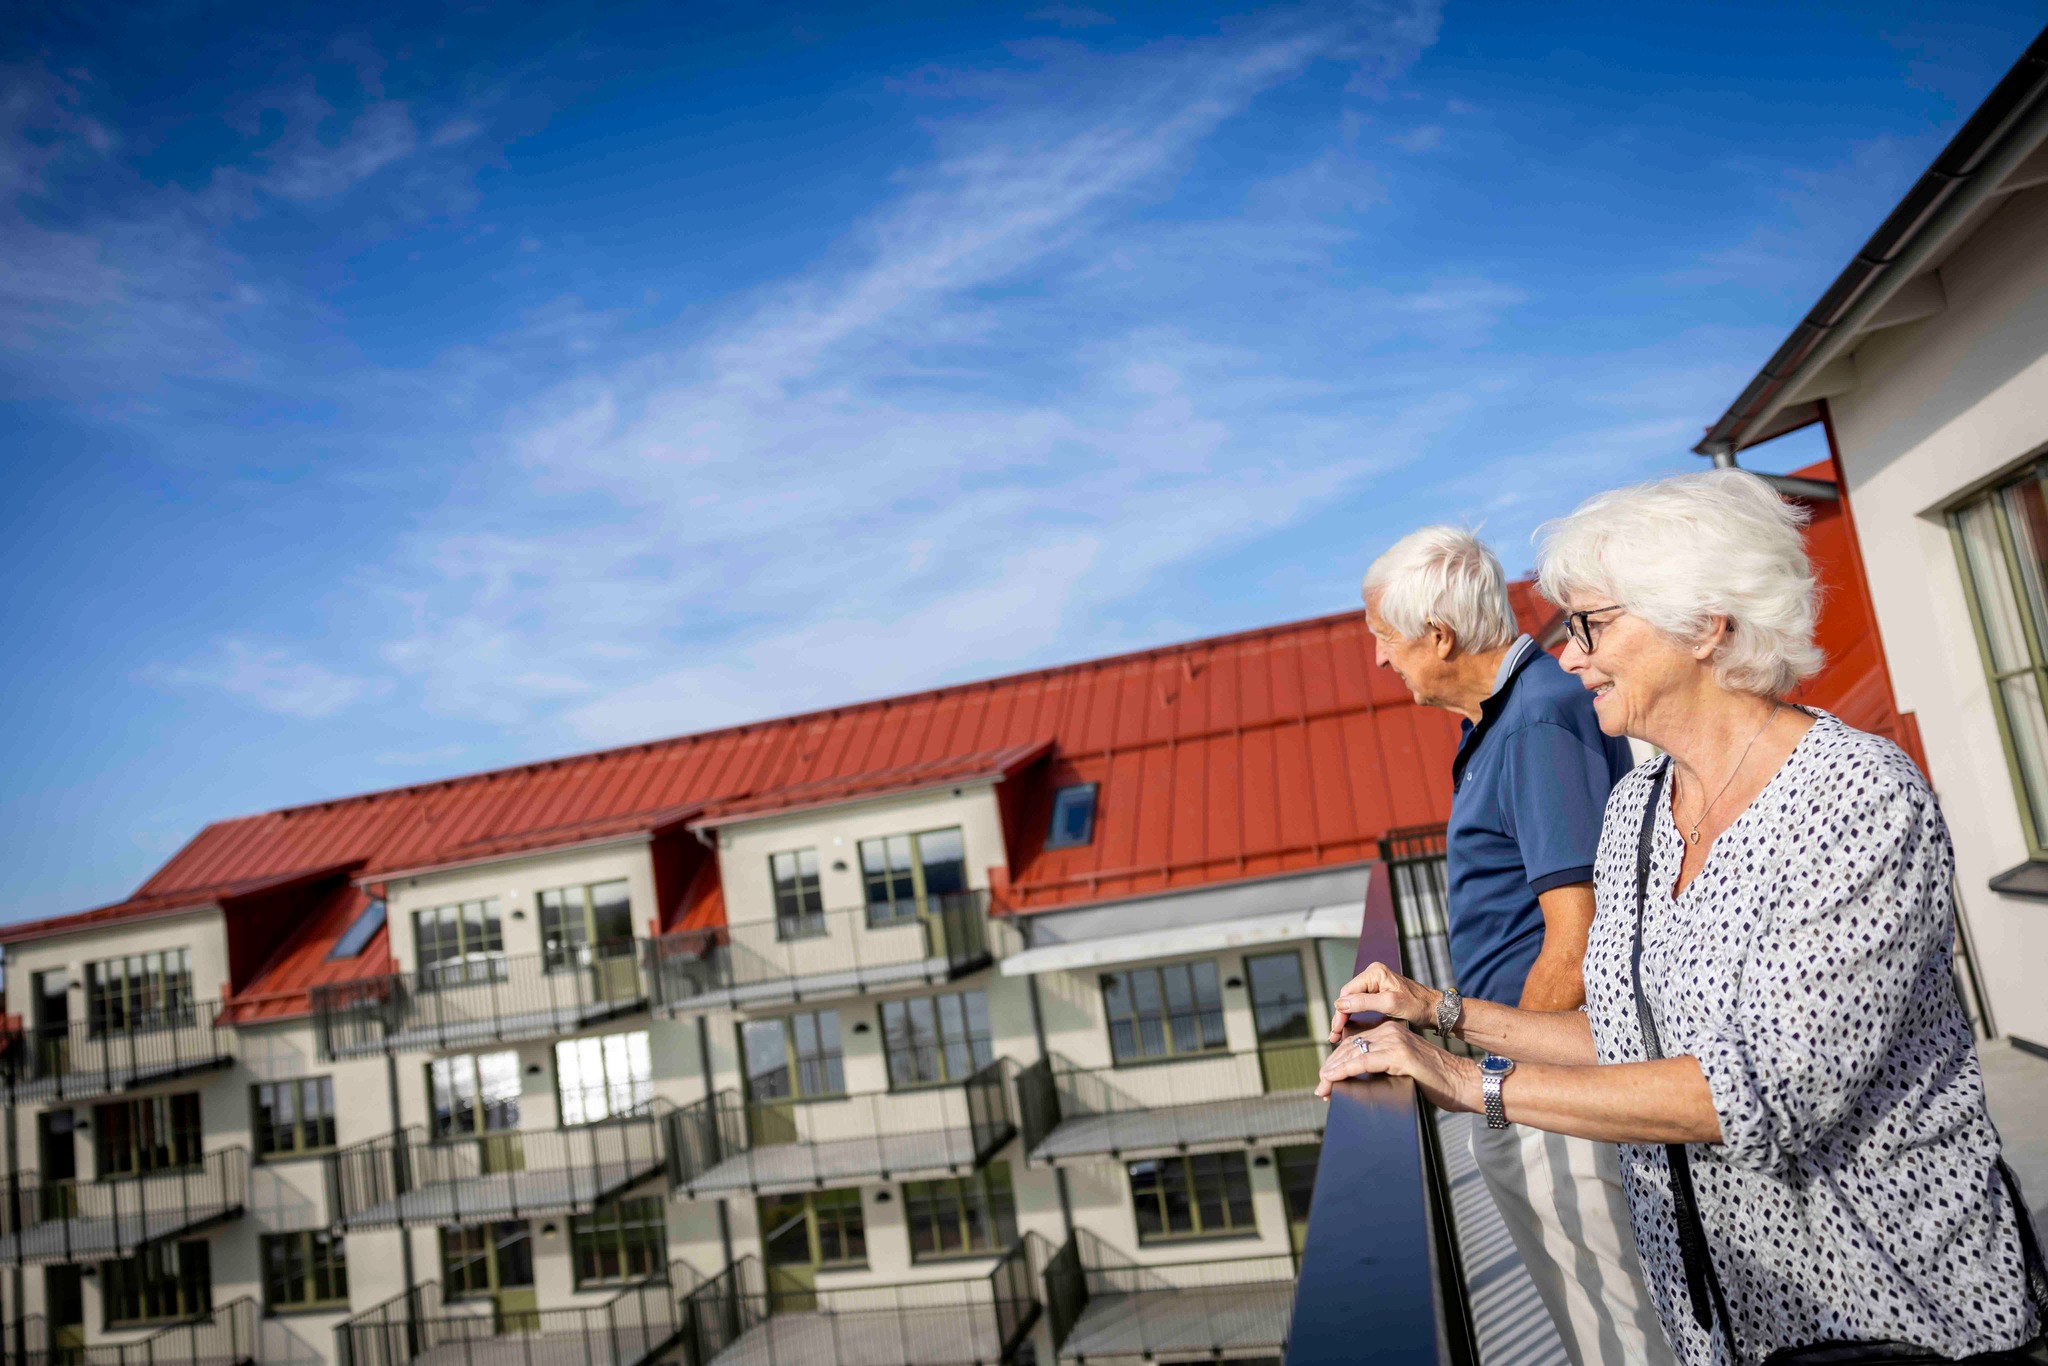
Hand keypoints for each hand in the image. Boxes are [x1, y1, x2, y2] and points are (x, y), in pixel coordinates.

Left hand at [1316, 1020, 1480, 1111]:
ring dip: (1334, 1071)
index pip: (1356, 1041)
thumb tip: (1359, 1076)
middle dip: (1332, 1067)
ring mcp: (1396, 1040)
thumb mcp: (1404, 1066)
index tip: (1326, 1077)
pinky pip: (1364, 1062)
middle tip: (1320, 1087)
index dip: (1337, 1059)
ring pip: (1354, 1053)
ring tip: (1323, 1087)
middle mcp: (1392, 1030)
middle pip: (1351, 1046)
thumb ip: (1384, 1063)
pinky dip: (1345, 1071)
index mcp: (1392, 1030)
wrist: (1464, 1083)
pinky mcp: (1401, 1055)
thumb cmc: (1438, 1081)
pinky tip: (1334, 1080)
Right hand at [1326, 960, 1439, 1040]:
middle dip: (1340, 1016)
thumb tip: (1340, 1004)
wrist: (1436, 1009)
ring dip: (1345, 1018)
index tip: (1336, 1029)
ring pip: (1353, 1002)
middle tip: (1334, 1036)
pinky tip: (1348, 1029)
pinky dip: (1354, 1017)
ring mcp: (1376, 984)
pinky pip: (1361, 1005)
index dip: (1340, 1011)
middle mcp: (1373, 975)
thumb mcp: (1390, 1004)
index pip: (1348, 991)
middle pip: (1348, 997)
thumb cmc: (1418, 1005)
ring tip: (1338, 1036)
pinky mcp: (1379, 994)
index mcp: (1375, 972)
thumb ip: (1364, 1002)